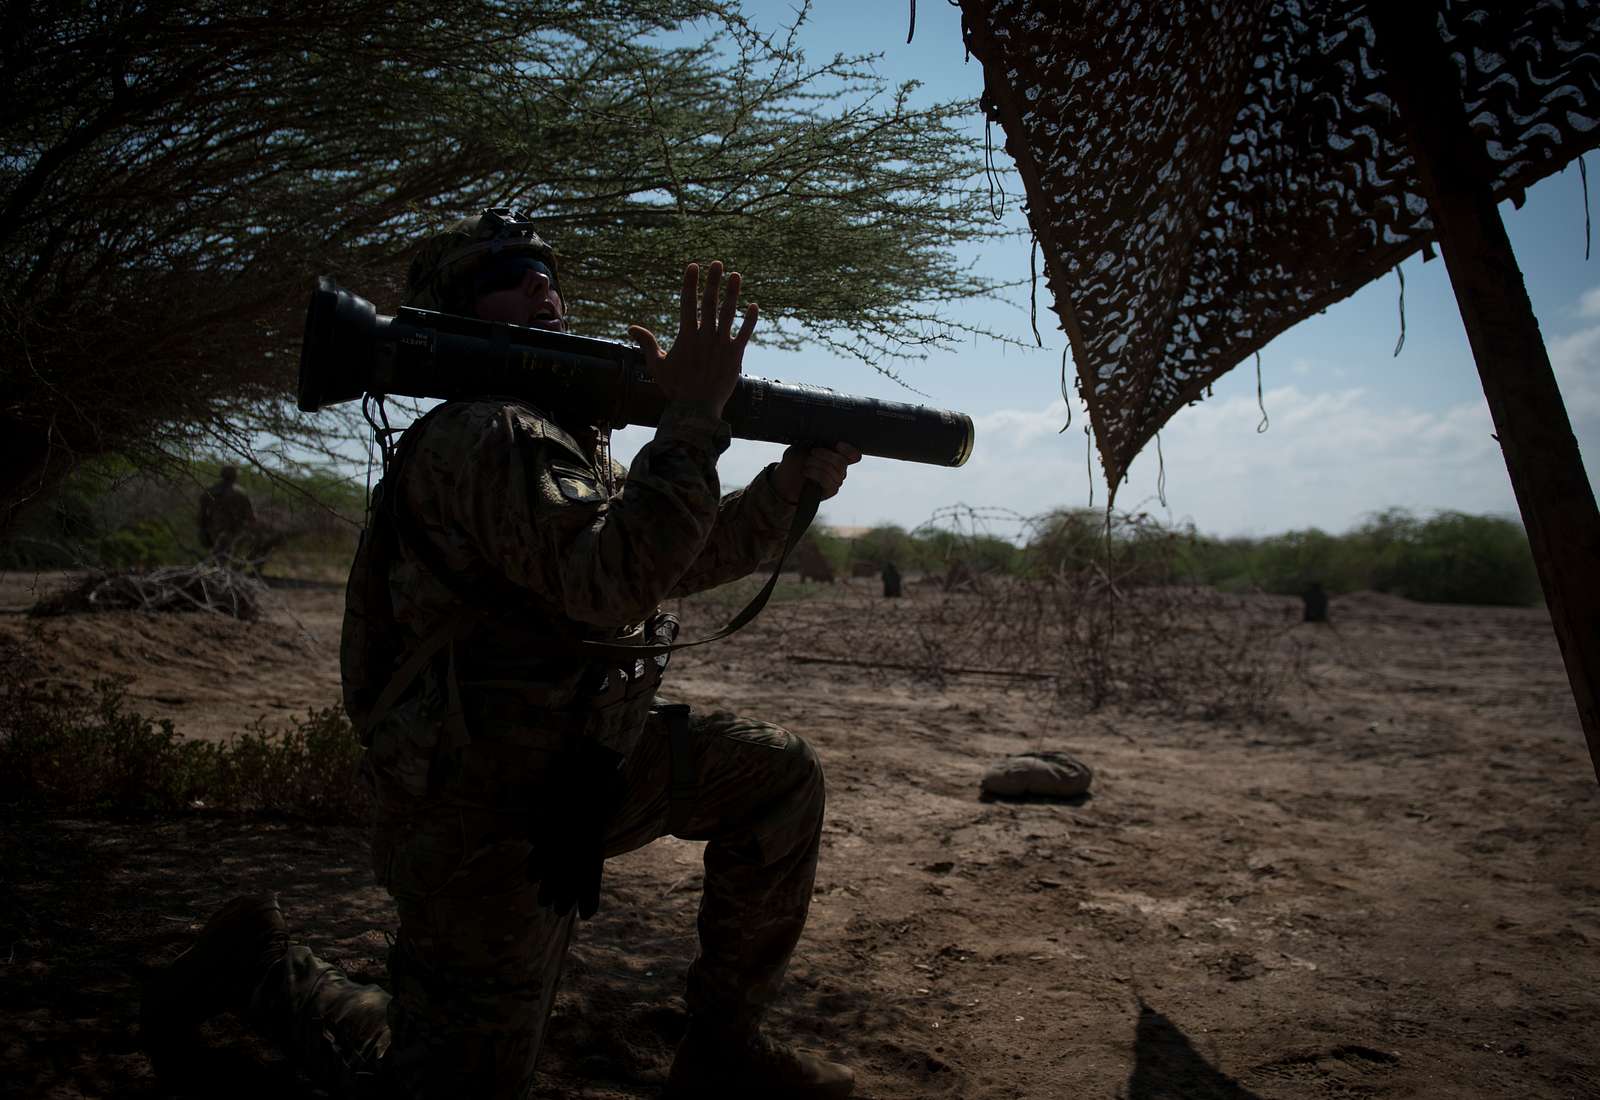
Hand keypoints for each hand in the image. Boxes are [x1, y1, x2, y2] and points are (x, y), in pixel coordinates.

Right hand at [628, 261, 756, 419]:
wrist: (696, 409)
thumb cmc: (675, 387)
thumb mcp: (656, 365)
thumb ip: (647, 343)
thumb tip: (631, 327)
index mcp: (686, 335)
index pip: (688, 302)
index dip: (690, 282)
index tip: (693, 266)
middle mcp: (705, 336)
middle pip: (710, 302)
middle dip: (713, 281)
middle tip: (717, 263)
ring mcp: (721, 345)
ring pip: (729, 313)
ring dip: (733, 293)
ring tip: (736, 275)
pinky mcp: (735, 356)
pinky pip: (744, 333)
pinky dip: (750, 320)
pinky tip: (754, 305)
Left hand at [772, 443, 862, 503]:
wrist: (784, 479)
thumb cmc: (794, 460)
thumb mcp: (803, 445)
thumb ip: (817, 441)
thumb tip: (827, 438)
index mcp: (836, 456)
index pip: (854, 455)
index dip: (849, 450)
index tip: (837, 445)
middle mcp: (839, 469)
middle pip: (843, 462)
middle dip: (826, 455)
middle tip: (812, 453)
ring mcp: (836, 480)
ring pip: (836, 471)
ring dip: (817, 464)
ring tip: (806, 464)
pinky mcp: (830, 491)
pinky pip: (828, 480)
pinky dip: (815, 473)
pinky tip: (806, 472)